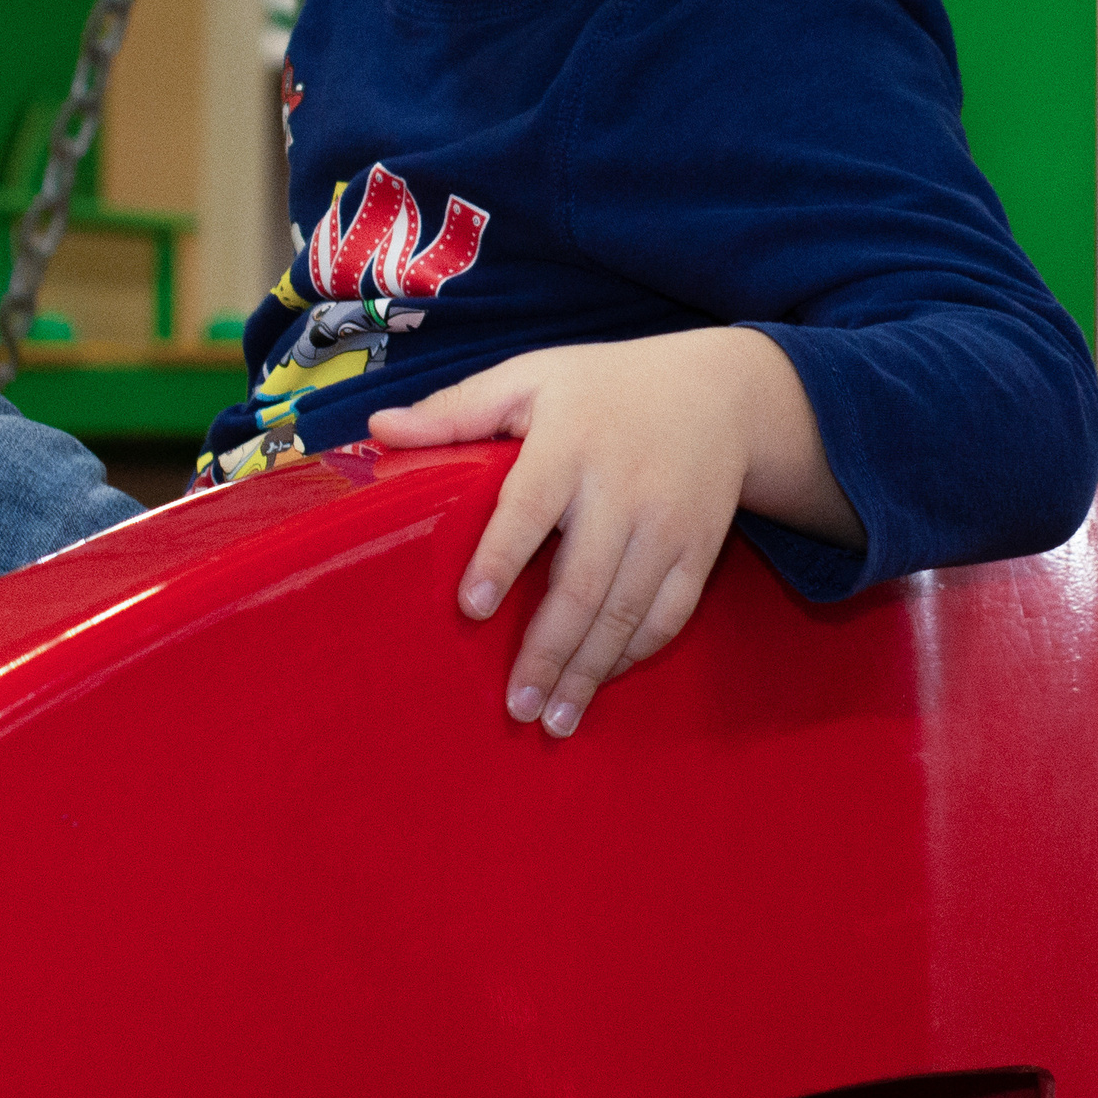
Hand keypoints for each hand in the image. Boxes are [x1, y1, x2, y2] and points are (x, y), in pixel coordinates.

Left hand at [367, 326, 859, 737]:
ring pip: (627, 611)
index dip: (501, 557)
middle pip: (582, 581)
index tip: (472, 607)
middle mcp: (623, 490)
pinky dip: (634, 655)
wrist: (718, 393)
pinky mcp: (700, 551)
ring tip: (553, 719)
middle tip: (514, 704)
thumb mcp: (528, 378)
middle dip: (548, 650)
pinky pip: (669, 615)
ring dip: (589, 671)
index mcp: (570, 444)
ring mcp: (668, 526)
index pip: (529, 506)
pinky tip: (599, 682)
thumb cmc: (602, 387)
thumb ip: (456, 409)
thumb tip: (379, 427)